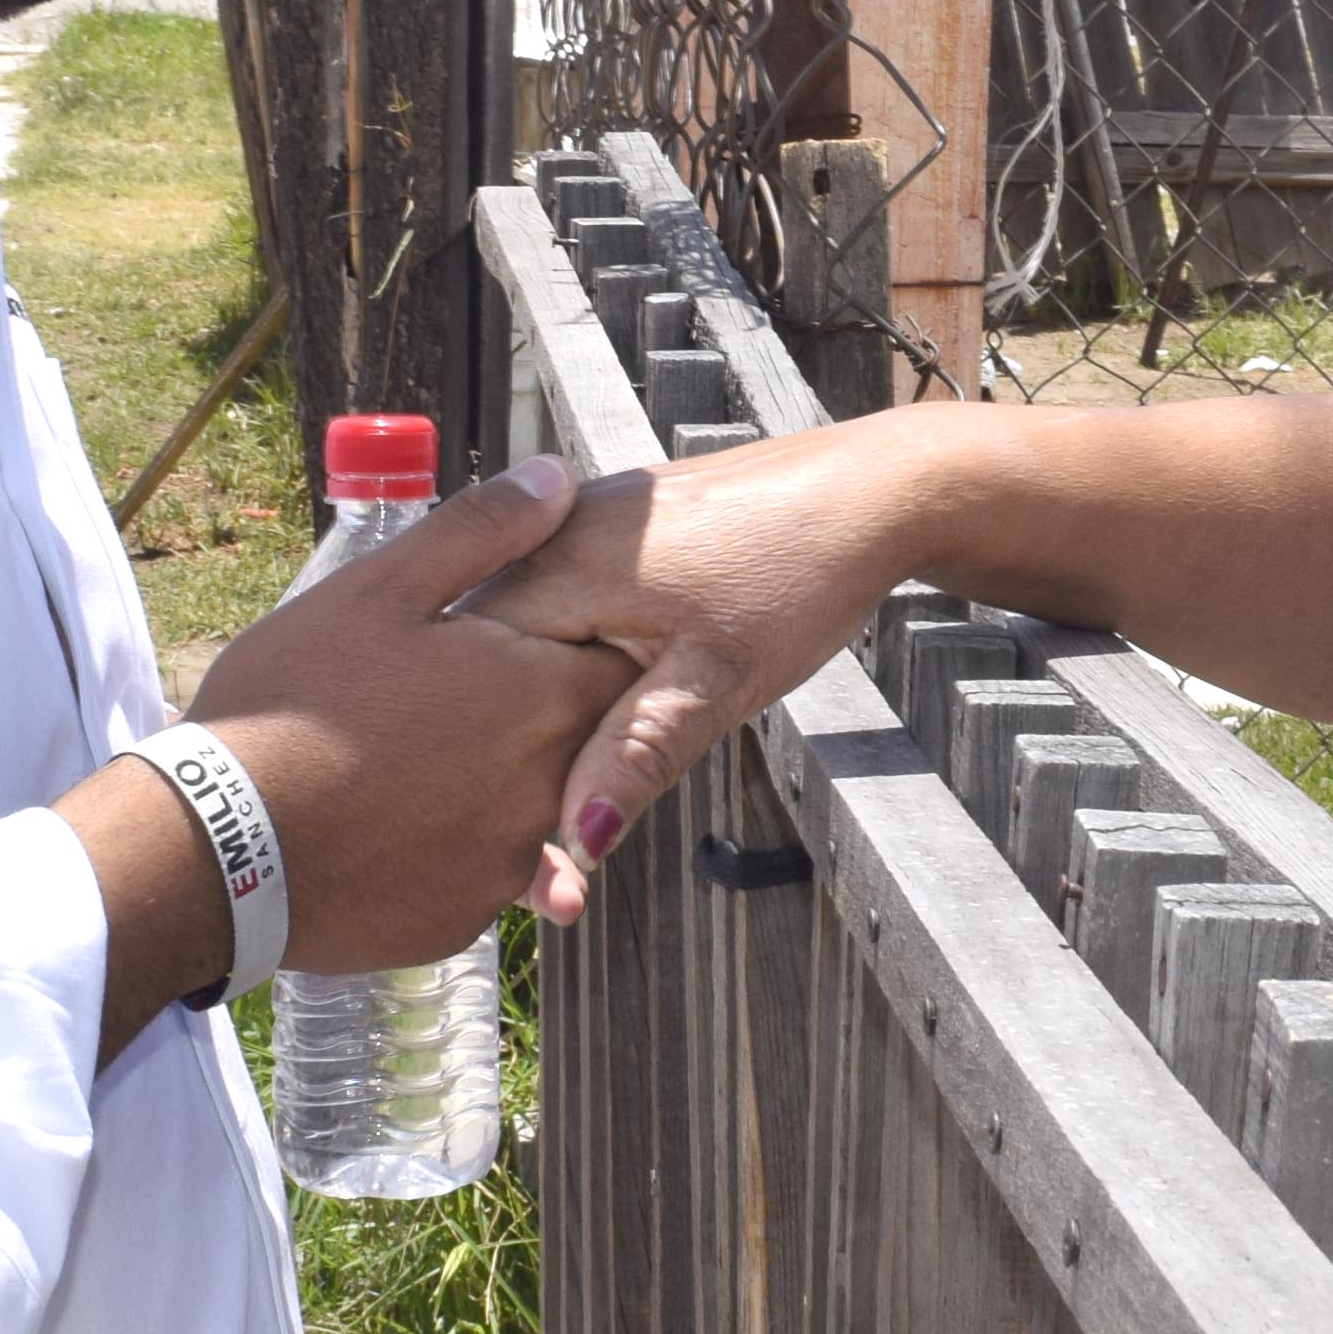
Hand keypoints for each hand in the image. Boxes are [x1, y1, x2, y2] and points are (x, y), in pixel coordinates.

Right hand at [148, 459, 637, 979]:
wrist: (213, 850)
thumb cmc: (290, 707)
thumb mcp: (376, 592)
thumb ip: (480, 531)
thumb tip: (556, 477)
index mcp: (540, 694)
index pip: (617, 660)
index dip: (572, 641)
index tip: (513, 639)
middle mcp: (548, 786)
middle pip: (581, 737)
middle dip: (531, 711)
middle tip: (446, 696)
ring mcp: (508, 862)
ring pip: (532, 806)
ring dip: (493, 780)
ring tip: (408, 758)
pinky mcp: (464, 919)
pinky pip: (482, 870)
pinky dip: (450, 844)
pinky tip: (387, 818)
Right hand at [459, 414, 966, 864]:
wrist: (867, 493)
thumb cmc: (799, 576)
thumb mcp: (719, 680)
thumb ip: (638, 755)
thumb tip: (578, 840)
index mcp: (558, 567)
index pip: (465, 669)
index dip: (471, 749)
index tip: (484, 816)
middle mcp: (554, 534)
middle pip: (487, 649)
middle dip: (496, 729)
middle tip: (518, 812)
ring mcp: (583, 521)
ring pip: (524, 625)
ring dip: (528, 694)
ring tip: (547, 764)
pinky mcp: (614, 526)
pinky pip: (560, 597)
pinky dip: (564, 653)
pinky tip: (590, 693)